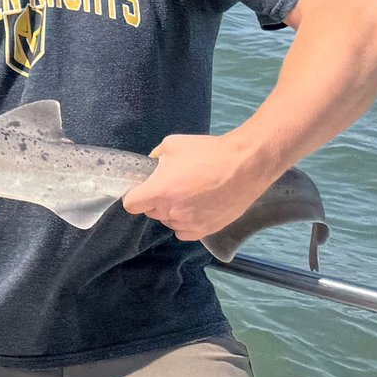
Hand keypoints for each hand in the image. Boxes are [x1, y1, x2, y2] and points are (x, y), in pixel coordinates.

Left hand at [123, 133, 270, 241]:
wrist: (245, 166)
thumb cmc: (208, 152)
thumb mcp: (173, 145)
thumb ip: (156, 156)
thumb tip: (152, 164)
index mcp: (159, 191)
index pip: (131, 204)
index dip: (135, 196)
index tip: (143, 190)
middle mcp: (171, 212)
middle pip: (151, 212)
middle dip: (156, 200)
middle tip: (172, 186)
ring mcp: (189, 223)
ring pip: (169, 222)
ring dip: (172, 212)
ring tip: (190, 195)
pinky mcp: (206, 230)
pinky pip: (184, 232)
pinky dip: (186, 224)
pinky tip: (195, 209)